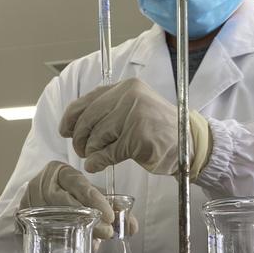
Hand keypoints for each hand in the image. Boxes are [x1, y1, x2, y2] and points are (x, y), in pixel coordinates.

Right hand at [20, 161, 115, 238]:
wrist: (36, 196)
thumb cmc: (67, 193)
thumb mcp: (87, 192)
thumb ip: (110, 206)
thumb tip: (132, 226)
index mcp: (60, 172)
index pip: (79, 184)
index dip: (96, 200)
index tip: (111, 216)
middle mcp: (42, 184)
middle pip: (66, 202)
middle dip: (89, 218)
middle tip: (107, 232)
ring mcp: (30, 201)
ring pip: (55, 218)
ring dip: (77, 232)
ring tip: (96, 243)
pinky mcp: (23, 218)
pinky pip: (44, 231)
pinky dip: (63, 240)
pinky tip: (77, 246)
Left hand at [58, 78, 211, 177]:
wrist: (188, 143)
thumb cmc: (157, 129)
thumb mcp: (132, 110)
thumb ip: (106, 112)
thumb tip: (72, 124)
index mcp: (126, 87)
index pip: (87, 100)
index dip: (71, 117)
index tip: (65, 130)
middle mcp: (129, 97)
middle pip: (89, 120)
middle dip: (80, 138)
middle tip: (82, 150)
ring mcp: (135, 116)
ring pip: (97, 137)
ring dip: (91, 152)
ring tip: (95, 158)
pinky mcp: (138, 138)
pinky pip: (108, 152)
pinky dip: (99, 161)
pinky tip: (98, 165)